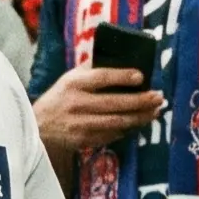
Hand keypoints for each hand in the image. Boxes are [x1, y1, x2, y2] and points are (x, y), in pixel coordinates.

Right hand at [33, 66, 164, 154]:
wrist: (39, 127)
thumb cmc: (59, 98)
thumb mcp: (69, 78)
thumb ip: (91, 69)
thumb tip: (119, 58)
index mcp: (73, 83)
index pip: (102, 77)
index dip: (123, 76)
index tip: (141, 76)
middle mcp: (77, 104)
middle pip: (114, 103)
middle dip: (140, 100)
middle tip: (158, 96)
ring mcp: (81, 124)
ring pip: (117, 121)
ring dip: (140, 117)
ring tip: (155, 111)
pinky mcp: (85, 140)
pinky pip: (112, 134)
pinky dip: (128, 129)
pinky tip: (139, 123)